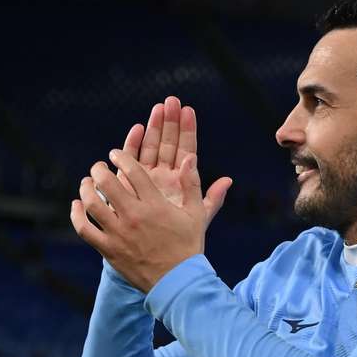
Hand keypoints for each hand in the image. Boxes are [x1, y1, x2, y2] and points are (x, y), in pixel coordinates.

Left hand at [70, 98, 231, 291]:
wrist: (177, 282)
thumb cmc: (188, 247)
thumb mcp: (196, 214)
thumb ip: (192, 184)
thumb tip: (190, 157)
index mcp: (155, 205)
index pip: (132, 170)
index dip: (120, 157)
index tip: (115, 154)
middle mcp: (134, 216)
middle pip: (107, 183)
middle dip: (99, 169)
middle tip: (99, 167)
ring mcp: (119, 233)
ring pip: (92, 203)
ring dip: (86, 188)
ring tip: (87, 182)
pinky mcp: (109, 250)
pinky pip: (84, 229)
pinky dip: (76, 215)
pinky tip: (77, 205)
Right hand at [118, 96, 230, 226]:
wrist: (153, 255)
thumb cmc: (178, 239)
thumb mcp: (199, 218)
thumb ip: (213, 200)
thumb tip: (228, 180)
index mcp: (182, 181)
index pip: (187, 150)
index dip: (188, 131)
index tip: (189, 111)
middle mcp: (164, 177)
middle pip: (168, 144)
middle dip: (170, 122)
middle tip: (172, 101)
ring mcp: (146, 178)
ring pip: (150, 148)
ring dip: (153, 128)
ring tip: (157, 108)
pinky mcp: (127, 183)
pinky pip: (130, 161)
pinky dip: (133, 145)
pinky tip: (137, 129)